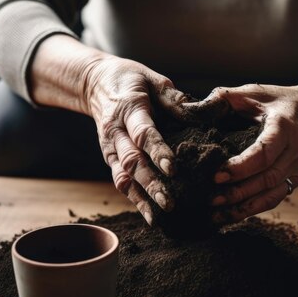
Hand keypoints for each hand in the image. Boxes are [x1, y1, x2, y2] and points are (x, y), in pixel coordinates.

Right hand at [84, 56, 189, 224]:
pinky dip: (135, 200)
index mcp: (129, 109)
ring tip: (161, 215)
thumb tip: (201, 113)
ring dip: (142, 197)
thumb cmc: (132, 80)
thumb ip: (174, 98)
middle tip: (170, 201)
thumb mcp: (154, 79)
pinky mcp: (110, 159)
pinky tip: (151, 217)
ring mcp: (110, 148)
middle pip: (132, 161)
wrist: (96, 83)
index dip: (158, 151)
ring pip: (124, 176)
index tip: (173, 168)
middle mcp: (116, 132)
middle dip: (151, 183)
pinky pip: (121, 182)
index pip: (143, 133)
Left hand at [184, 83, 297, 222]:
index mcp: (283, 127)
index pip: (264, 153)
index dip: (241, 167)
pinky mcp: (294, 180)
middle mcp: (294, 151)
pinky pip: (273, 199)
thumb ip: (222, 98)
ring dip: (243, 207)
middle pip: (267, 179)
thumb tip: (190, 111)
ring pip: (271, 194)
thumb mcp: (250, 91)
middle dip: (238, 192)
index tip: (216, 175)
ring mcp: (296, 168)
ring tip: (216, 214)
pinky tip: (229, 216)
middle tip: (210, 199)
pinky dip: (252, 210)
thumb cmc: (273, 100)